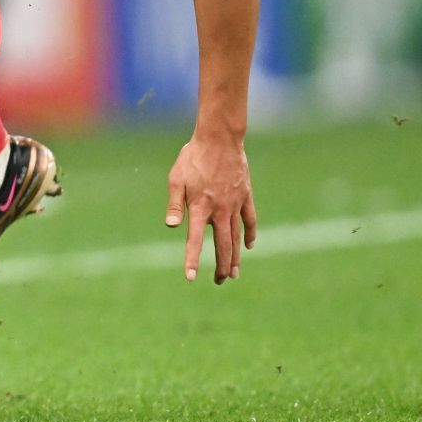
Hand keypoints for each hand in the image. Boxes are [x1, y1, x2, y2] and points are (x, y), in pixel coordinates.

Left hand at [165, 131, 256, 283]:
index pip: (194, 239)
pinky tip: (248, 247)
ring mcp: (235, 204)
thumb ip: (175, 204)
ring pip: (237, 237)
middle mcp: (219, 210)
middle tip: (218, 281)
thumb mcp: (176, 179)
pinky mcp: (245, 196)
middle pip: (222, 245)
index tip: (191, 278)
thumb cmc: (193, 157)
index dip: (192, 260)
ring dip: (235, 257)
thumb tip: (171, 226)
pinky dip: (250, 235)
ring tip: (233, 274)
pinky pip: (250, 221)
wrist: (220, 139)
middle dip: (220, 266)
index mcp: (200, 207)